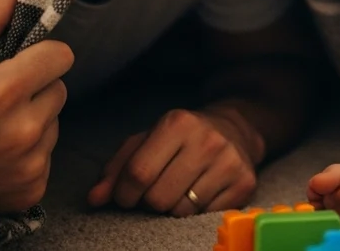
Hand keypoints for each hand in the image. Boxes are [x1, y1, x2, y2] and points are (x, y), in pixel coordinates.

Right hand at [0, 0, 73, 212]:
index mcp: (4, 91)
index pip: (62, 56)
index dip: (42, 55)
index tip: (21, 62)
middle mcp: (24, 129)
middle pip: (60, 89)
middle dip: (36, 88)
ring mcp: (30, 163)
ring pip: (55, 124)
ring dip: (33, 121)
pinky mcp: (32, 189)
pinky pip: (48, 158)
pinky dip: (28, 154)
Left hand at [87, 108, 260, 216]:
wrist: (235, 129)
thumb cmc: (180, 138)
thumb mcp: (146, 141)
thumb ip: (116, 169)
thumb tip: (95, 199)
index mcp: (177, 123)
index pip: (138, 173)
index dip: (124, 194)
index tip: (125, 197)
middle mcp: (206, 140)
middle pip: (159, 198)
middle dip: (149, 202)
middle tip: (154, 192)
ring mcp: (229, 162)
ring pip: (182, 211)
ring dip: (172, 208)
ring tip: (178, 191)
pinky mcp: (245, 183)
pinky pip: (206, 216)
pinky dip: (196, 212)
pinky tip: (199, 193)